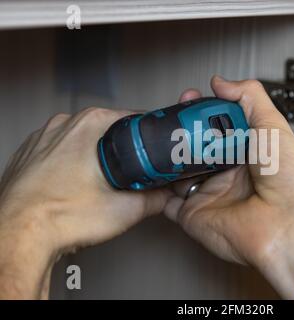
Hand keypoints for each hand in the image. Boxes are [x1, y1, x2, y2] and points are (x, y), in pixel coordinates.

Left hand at [0, 107, 171, 298]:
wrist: (19, 235)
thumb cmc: (61, 217)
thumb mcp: (126, 209)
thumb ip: (156, 198)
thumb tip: (166, 194)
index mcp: (92, 125)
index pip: (135, 118)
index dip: (151, 136)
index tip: (156, 150)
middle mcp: (65, 123)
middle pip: (109, 128)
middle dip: (123, 148)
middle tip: (130, 173)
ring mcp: (44, 137)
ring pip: (83, 139)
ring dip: (96, 155)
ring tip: (99, 183)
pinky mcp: (30, 153)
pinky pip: (60, 151)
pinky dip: (71, 163)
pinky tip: (75, 186)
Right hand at [165, 76, 293, 298]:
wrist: (288, 225)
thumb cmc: (292, 182)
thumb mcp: (273, 126)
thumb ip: (249, 97)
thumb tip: (223, 82)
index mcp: (247, 153)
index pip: (216, 126)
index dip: (202, 111)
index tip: (191, 98)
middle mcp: (228, 174)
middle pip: (194, 146)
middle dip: (180, 129)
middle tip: (174, 117)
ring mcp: (210, 194)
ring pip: (178, 170)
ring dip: (167, 155)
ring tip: (161, 138)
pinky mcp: (194, 214)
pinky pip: (167, 202)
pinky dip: (156, 190)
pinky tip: (153, 172)